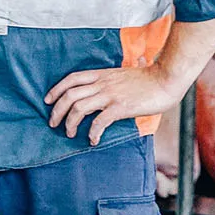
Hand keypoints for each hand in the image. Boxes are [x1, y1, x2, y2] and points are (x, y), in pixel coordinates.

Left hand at [45, 63, 188, 146]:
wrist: (167, 79)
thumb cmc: (149, 79)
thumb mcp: (124, 74)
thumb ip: (111, 80)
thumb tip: (107, 84)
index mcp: (102, 75)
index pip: (72, 79)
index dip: (56, 89)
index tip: (48, 100)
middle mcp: (102, 84)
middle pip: (69, 95)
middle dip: (56, 110)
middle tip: (53, 123)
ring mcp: (110, 95)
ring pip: (78, 108)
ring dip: (70, 123)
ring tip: (69, 134)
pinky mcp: (120, 107)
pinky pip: (99, 121)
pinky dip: (92, 132)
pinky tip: (93, 140)